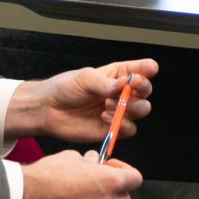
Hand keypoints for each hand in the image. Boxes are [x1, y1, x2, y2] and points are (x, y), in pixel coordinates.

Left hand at [6, 59, 157, 142]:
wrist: (48, 110)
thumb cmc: (65, 88)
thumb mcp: (85, 78)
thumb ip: (106, 83)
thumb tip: (125, 84)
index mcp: (117, 75)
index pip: (141, 69)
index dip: (148, 69)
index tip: (149, 69)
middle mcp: (121, 93)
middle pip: (146, 91)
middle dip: (142, 89)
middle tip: (129, 88)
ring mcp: (118, 111)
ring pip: (142, 110)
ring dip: (130, 107)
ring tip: (107, 105)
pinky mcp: (112, 129)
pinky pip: (130, 129)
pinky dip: (122, 124)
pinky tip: (104, 117)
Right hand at [17, 150, 142, 198]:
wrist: (24, 197)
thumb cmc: (47, 175)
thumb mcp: (73, 157)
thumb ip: (91, 162)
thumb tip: (95, 163)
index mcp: (109, 182)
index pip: (135, 179)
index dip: (125, 171)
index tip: (112, 168)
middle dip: (115, 191)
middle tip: (98, 183)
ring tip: (79, 195)